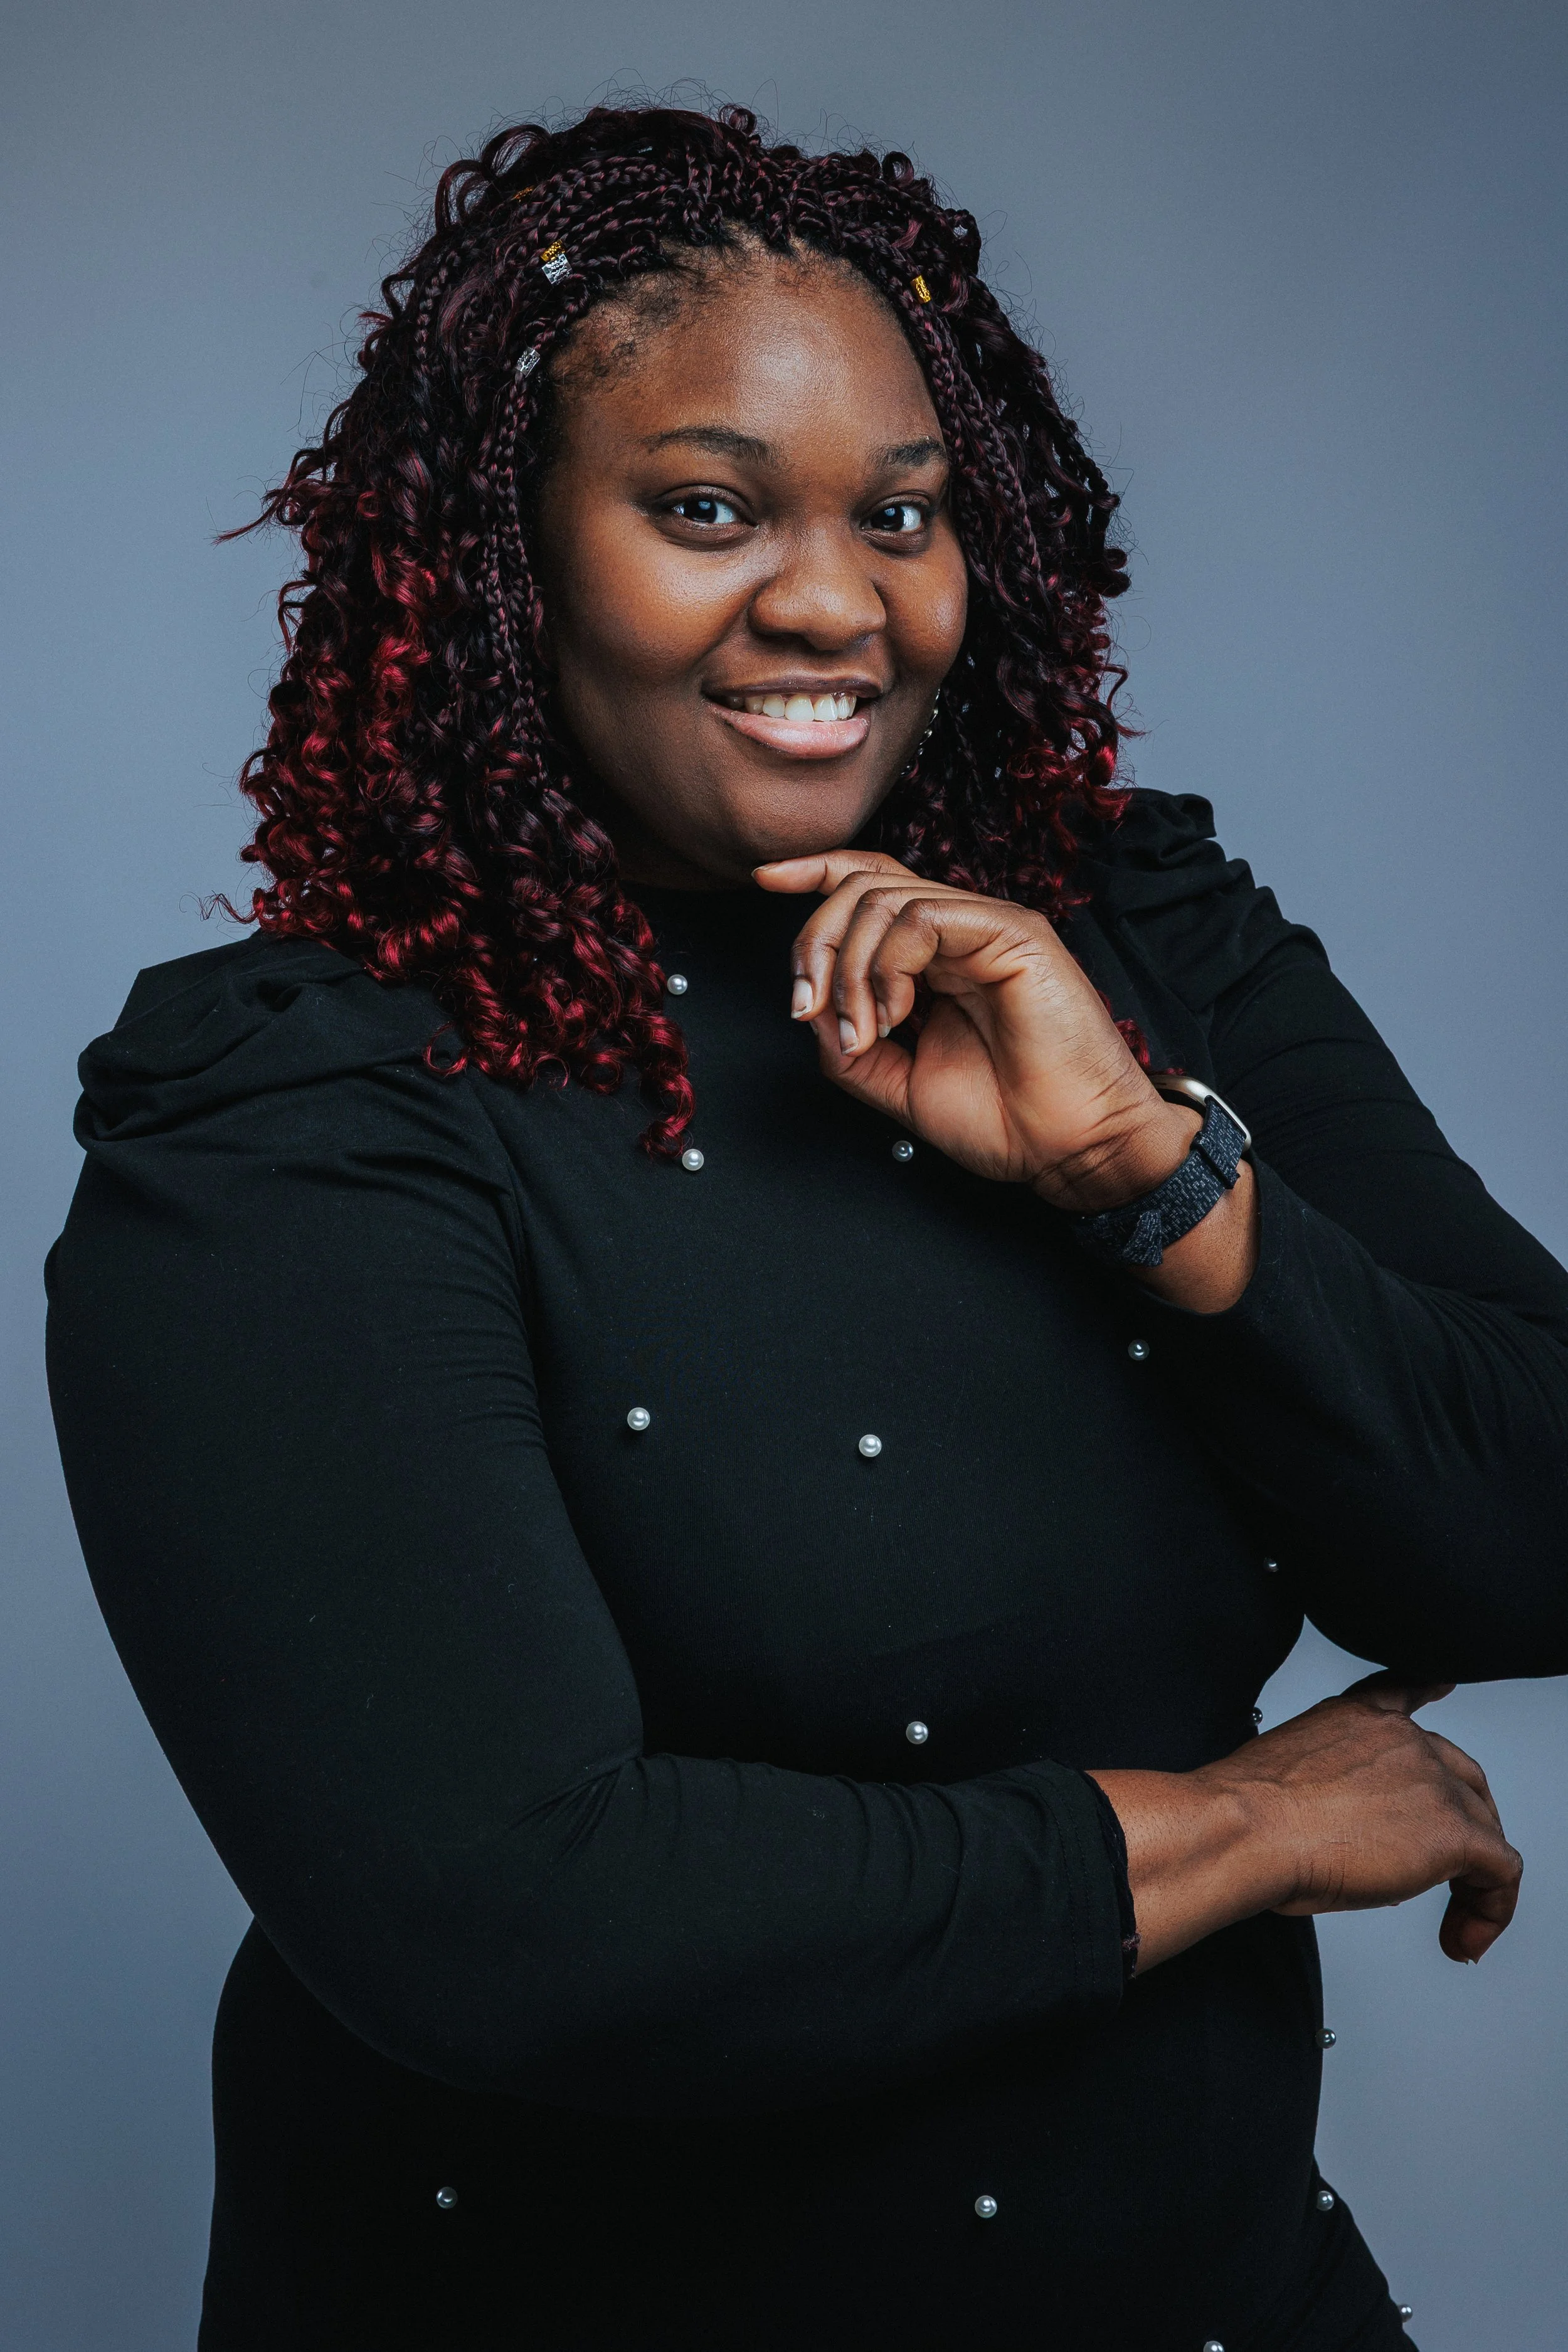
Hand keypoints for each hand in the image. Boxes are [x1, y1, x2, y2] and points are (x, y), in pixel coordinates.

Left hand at [754, 849, 1257, 1308]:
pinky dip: (887, 965)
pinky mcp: (1013, 934)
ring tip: (861, 1029)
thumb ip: (846, 1043)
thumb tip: (807, 1005)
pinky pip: (922, 918)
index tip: (765, 880)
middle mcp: (961, 931)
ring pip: (883, 897)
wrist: (1069, 1149)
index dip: (815, 873)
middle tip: (806, 1006)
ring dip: (848, 966)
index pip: (872, 885)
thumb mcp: (897, 1082)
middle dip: (815, 941)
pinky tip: (894, 1014)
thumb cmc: (1004, 1121)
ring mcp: (988, 927)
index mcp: (938, 957)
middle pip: (863, 885)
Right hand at [1091, 1676, 1522, 1971]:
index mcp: (1357, 1719)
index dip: (1429, 1690)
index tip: (1439, 1686)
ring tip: (1453, 1927)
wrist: (1243, 1828)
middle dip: (1462, 1828)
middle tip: (1444, 1881)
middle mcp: (1403, 1739)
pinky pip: (1502, 1872)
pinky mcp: (1453, 1831)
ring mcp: (1432, 1781)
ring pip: (1486, 1829)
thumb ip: (1326, 1787)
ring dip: (1474, 1880)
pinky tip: (1465, 1936)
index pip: (1404, 1693)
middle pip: (1462, 1778)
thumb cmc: (1244, 1817)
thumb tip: (1336, 1830)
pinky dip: (1491, 1909)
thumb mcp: (1284, 1779)